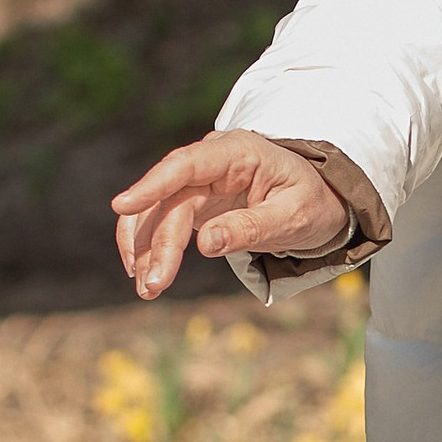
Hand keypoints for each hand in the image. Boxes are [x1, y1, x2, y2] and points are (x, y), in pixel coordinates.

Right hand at [111, 131, 350, 298]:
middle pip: (170, 200)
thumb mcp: (293, 217)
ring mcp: (198, 182)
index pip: (186, 165)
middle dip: (156, 244)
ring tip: (147, 289)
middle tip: (152, 285)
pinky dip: (150, 248)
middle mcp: (210, 162)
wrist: (319, 198)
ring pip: (156, 212)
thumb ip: (251, 227)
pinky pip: (160, 222)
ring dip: (145, 249)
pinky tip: (145, 274)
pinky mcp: (193, 202)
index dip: (152, 184)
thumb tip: (205, 245)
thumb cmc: (311, 201)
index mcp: (238, 152)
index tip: (122, 205)